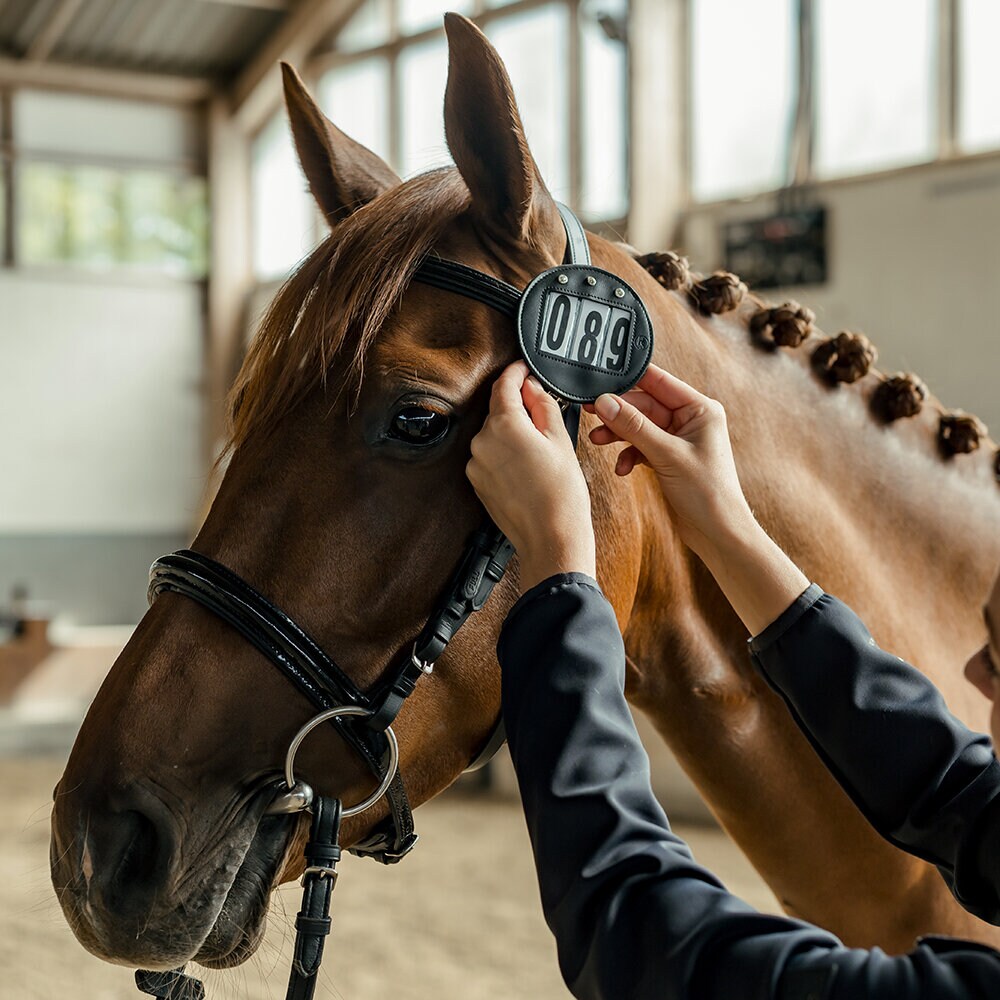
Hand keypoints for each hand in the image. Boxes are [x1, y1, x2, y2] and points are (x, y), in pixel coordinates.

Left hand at [467, 362, 595, 591]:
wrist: (551, 538)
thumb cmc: (561, 494)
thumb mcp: (560, 439)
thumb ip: (543, 405)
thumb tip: (532, 387)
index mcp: (504, 425)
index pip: (504, 385)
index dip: (516, 372)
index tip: (524, 368)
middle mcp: (482, 442)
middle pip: (498, 410)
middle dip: (518, 408)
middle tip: (545, 417)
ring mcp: (476, 464)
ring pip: (493, 434)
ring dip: (512, 433)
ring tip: (540, 451)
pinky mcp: (476, 482)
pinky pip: (489, 456)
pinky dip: (505, 454)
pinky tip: (527, 468)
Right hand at [588, 365, 808, 633]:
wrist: (718, 534)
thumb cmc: (707, 494)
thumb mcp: (666, 455)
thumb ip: (634, 427)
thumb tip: (605, 402)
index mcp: (700, 409)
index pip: (658, 382)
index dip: (628, 382)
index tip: (599, 383)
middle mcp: (691, 420)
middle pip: (644, 405)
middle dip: (618, 414)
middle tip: (591, 414)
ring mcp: (679, 439)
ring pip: (640, 426)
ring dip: (619, 434)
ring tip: (597, 441)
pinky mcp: (669, 458)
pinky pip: (642, 446)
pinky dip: (628, 454)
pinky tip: (622, 468)